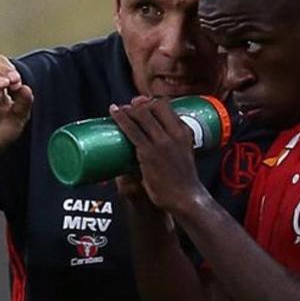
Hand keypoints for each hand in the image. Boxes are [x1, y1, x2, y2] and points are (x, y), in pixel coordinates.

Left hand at [108, 96, 208, 213]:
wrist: (186, 198)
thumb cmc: (184, 182)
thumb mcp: (185, 155)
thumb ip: (173, 148)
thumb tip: (154, 147)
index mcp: (184, 132)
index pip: (167, 107)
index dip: (152, 102)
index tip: (142, 103)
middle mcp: (174, 133)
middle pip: (153, 106)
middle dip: (139, 103)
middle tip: (129, 107)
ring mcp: (161, 142)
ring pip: (141, 114)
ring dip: (128, 109)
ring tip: (119, 110)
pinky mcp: (148, 152)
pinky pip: (132, 129)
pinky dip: (121, 118)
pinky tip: (113, 112)